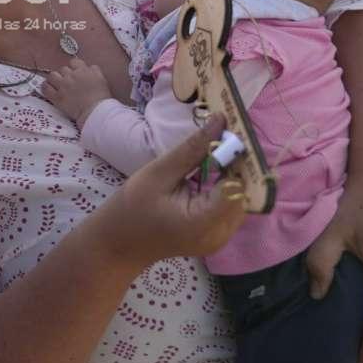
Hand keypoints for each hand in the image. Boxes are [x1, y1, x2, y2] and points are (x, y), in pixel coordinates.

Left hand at [41, 58, 112, 127]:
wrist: (95, 111)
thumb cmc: (101, 98)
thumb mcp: (102, 79)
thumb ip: (94, 71)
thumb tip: (89, 68)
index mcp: (83, 70)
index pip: (74, 62)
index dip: (73, 67)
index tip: (74, 73)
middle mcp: (72, 76)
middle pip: (63, 69)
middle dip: (64, 74)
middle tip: (67, 82)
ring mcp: (63, 85)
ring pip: (52, 75)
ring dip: (54, 79)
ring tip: (55, 84)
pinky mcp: (57, 97)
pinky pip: (45, 88)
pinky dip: (45, 88)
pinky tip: (47, 89)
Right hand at [88, 116, 245, 269]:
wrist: (120, 243)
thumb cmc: (132, 208)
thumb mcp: (158, 173)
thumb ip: (193, 149)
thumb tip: (220, 120)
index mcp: (202, 222)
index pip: (237, 187)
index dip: (237, 160)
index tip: (227, 134)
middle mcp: (219, 234)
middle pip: (243, 192)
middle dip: (237, 164)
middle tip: (223, 136)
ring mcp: (220, 238)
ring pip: (241, 197)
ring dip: (232, 172)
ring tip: (216, 150)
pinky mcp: (217, 235)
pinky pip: (231, 205)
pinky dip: (224, 185)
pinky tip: (210, 171)